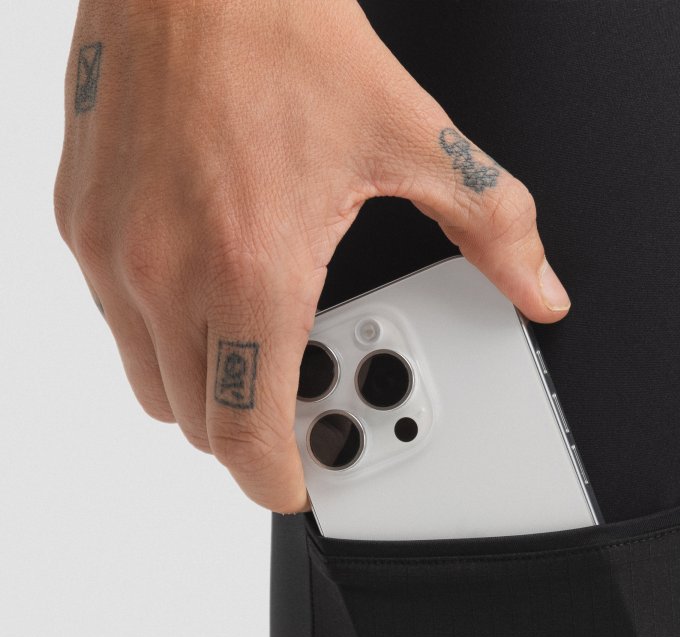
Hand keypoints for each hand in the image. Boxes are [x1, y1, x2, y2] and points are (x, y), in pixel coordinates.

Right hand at [53, 0, 571, 512]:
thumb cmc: (279, 33)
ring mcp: (111, 248)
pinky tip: (210, 288)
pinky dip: (162, 331)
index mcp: (251, 269)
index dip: (278, 482)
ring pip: (151, 383)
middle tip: (300, 401)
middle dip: (252, 434)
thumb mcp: (411, 136)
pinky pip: (116, 321)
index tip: (301, 485)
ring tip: (258, 346)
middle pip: (200, 424)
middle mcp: (166, 271)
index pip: (247, 437)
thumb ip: (489, 227)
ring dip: (205, 389)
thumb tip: (538, 286)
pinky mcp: (78, 219)